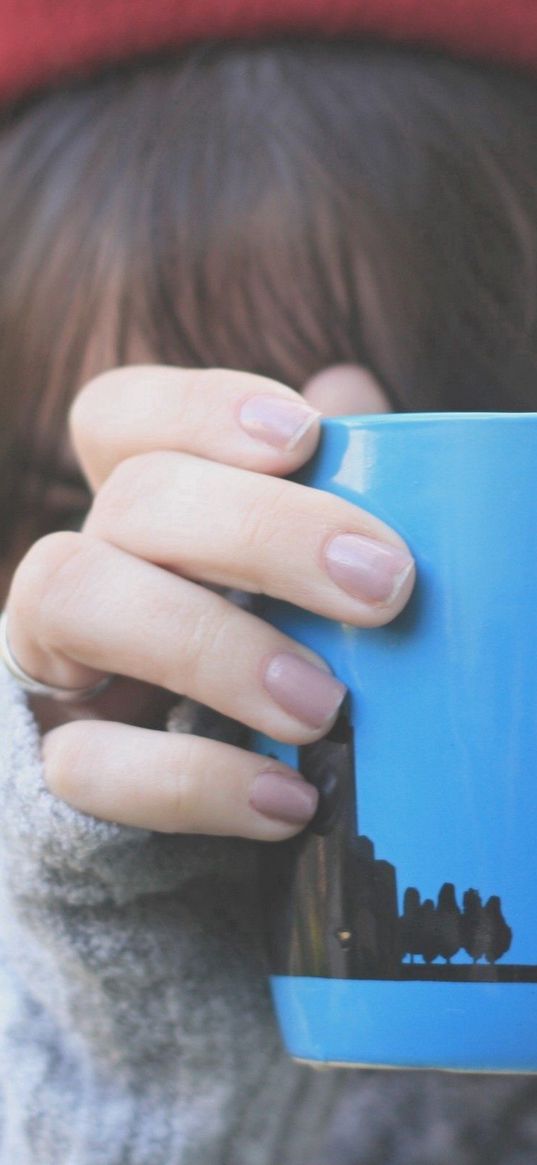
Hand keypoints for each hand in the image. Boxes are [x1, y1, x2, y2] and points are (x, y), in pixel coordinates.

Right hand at [4, 365, 413, 839]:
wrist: (248, 780)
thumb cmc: (295, 644)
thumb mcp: (322, 565)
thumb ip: (340, 485)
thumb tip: (352, 394)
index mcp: (146, 502)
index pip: (122, 415)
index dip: (199, 409)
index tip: (305, 435)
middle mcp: (89, 562)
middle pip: (130, 500)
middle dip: (258, 531)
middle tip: (381, 585)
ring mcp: (60, 662)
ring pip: (68, 600)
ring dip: (207, 646)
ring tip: (324, 706)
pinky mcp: (61, 766)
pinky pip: (88, 764)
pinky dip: (192, 781)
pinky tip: (289, 800)